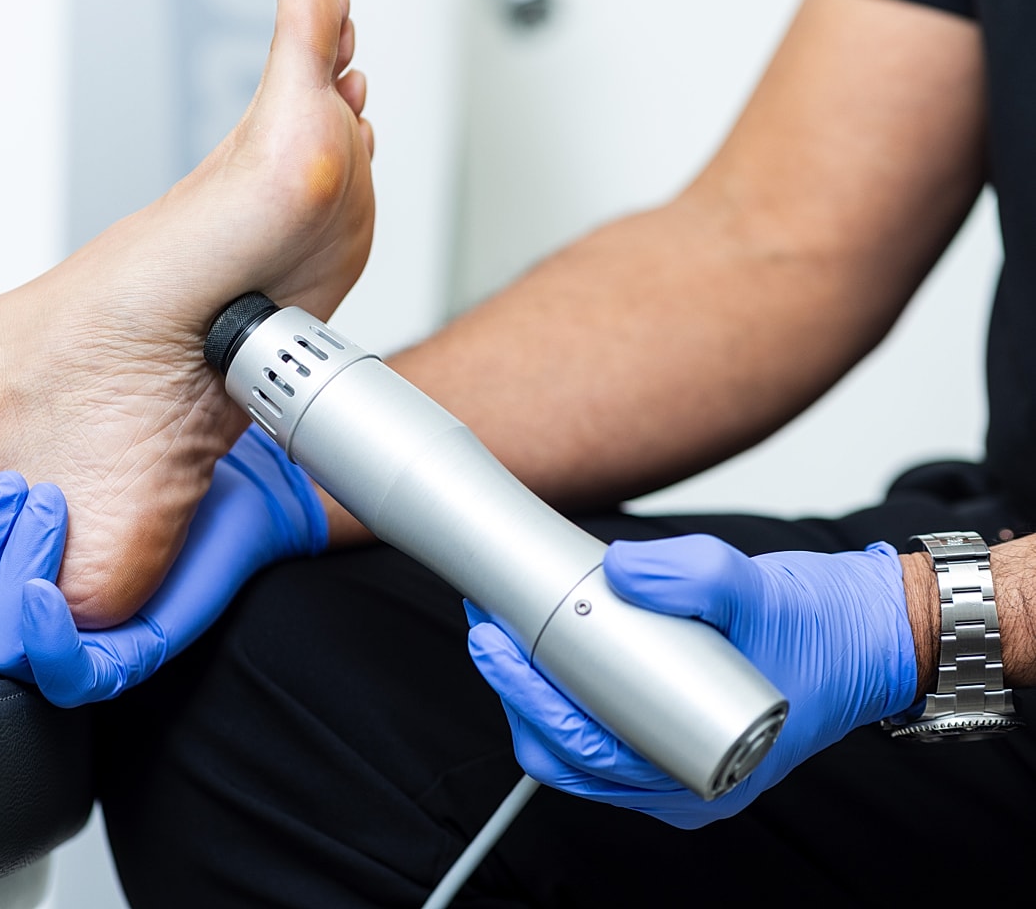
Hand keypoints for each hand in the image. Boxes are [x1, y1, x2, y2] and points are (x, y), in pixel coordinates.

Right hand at [0, 426, 326, 704]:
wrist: (225, 448)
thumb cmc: (134, 428)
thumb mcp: (27, 420)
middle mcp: (16, 607)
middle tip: (8, 485)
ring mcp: (71, 633)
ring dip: (7, 572)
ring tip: (44, 500)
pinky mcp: (127, 650)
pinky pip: (70, 675)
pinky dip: (49, 641)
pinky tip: (47, 594)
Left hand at [466, 534, 918, 827]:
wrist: (866, 636)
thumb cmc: (820, 629)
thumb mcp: (755, 589)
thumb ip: (690, 577)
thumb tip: (618, 571)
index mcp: (706, 768)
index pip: (586, 752)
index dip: (527, 699)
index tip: (495, 644)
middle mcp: (685, 781)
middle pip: (564, 755)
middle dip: (514, 691)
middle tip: (486, 628)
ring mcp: (675, 764)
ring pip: (574, 749)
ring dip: (531, 693)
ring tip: (503, 632)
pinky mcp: (669, 737)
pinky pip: (598, 731)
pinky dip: (562, 694)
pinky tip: (541, 650)